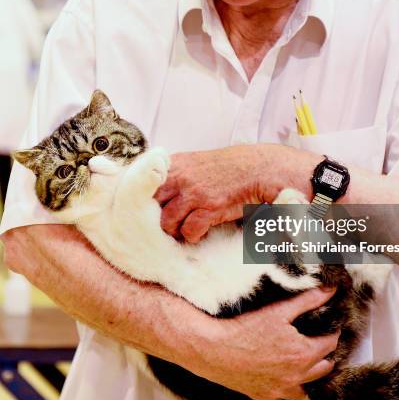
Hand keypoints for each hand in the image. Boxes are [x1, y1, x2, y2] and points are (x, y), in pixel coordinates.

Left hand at [154, 144, 319, 242]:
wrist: (258, 168)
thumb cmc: (227, 168)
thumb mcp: (196, 163)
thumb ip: (175, 175)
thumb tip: (153, 193)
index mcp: (174, 164)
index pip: (141, 184)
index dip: (140, 202)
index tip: (141, 212)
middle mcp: (180, 177)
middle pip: (149, 205)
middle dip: (152, 219)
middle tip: (160, 228)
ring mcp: (194, 192)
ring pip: (166, 221)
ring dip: (173, 231)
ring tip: (181, 232)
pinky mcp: (209, 207)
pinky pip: (189, 230)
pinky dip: (192, 236)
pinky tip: (199, 233)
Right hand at [180, 287, 338, 399]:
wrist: (215, 350)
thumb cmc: (245, 330)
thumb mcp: (280, 310)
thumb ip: (308, 300)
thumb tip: (329, 290)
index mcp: (303, 355)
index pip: (330, 344)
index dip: (332, 332)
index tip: (330, 324)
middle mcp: (295, 377)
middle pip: (324, 367)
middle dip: (325, 353)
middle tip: (320, 340)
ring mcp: (280, 390)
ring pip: (306, 386)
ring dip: (310, 373)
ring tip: (306, 359)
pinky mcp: (265, 396)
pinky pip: (284, 394)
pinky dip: (288, 384)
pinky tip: (283, 373)